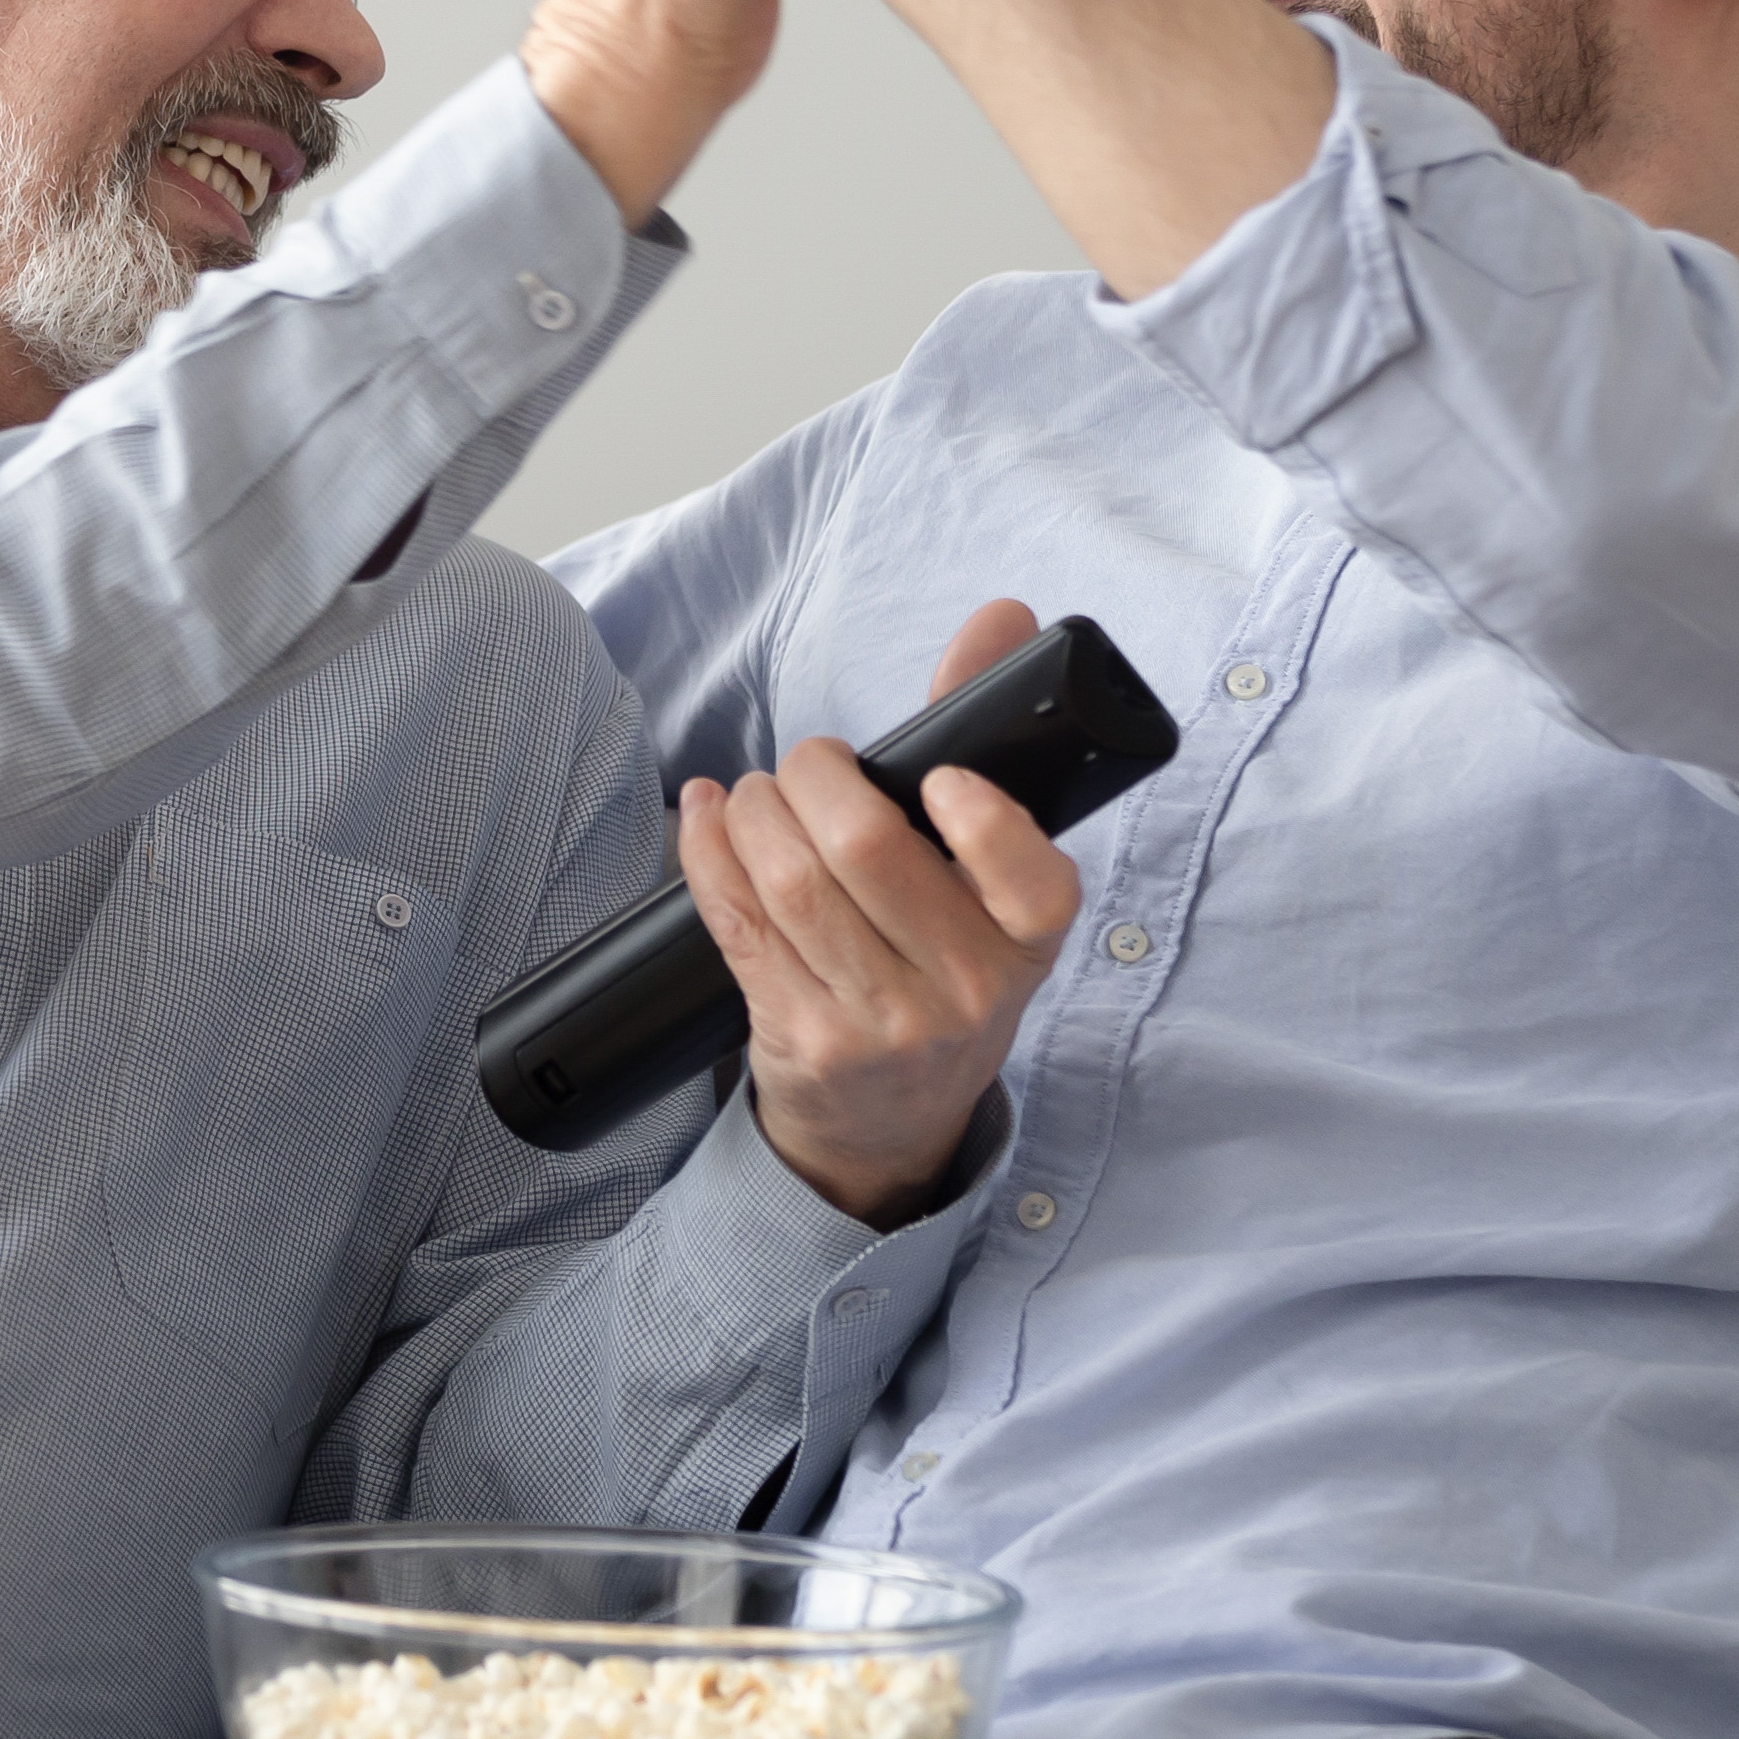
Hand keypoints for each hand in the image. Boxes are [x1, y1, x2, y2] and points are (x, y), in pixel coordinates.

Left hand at [685, 599, 1077, 1224]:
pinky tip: (706, 815)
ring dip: (754, 812)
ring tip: (758, 796)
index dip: (981, 822)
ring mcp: (878, 1023)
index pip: (1031, 881)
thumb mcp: (988, 881)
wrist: (891, 1122)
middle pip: (867, 853)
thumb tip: (1004, 616)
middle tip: (810, 767)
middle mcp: (963, 990)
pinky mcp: (799, 1038)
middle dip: (815, 779)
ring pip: (791, 884)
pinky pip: (737, 924)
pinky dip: (707, 850)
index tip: (937, 779)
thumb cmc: (940, 967)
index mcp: (1027, 940)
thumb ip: (985, 738)